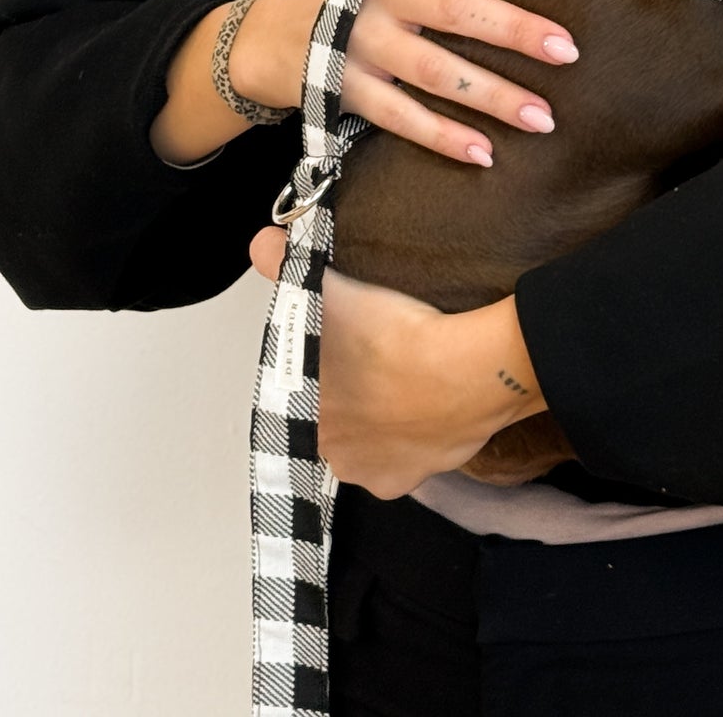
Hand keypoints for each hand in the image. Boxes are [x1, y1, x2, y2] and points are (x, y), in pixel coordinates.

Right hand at [229, 0, 578, 165]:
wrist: (277, 31)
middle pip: (456, 10)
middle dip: (514, 30)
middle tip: (569, 51)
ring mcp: (364, 43)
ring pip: (434, 70)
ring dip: (492, 96)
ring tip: (545, 118)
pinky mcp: (347, 89)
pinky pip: (400, 117)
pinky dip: (442, 137)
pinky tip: (486, 155)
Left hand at [249, 227, 546, 497]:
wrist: (460, 372)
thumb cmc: (392, 339)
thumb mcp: (332, 293)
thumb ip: (289, 268)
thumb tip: (261, 244)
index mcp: (307, 415)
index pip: (308, 394)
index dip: (329, 372)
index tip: (354, 352)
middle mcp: (334, 454)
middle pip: (340, 424)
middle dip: (356, 400)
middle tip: (383, 364)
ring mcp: (373, 472)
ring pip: (372, 445)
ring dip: (384, 423)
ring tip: (409, 384)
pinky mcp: (411, 479)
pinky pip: (407, 463)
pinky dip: (416, 443)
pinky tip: (427, 414)